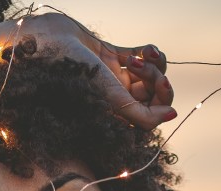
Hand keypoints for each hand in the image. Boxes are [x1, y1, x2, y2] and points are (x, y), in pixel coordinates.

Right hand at [33, 14, 175, 129]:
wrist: (46, 45)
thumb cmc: (73, 74)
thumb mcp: (112, 99)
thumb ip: (143, 115)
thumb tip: (173, 116)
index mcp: (113, 113)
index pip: (151, 115)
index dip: (162, 101)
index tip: (161, 84)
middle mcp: (114, 97)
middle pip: (152, 94)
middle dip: (157, 80)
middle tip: (147, 70)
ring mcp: (112, 75)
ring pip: (149, 73)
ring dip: (152, 63)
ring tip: (141, 55)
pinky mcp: (109, 55)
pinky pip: (139, 56)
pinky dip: (148, 51)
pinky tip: (145, 48)